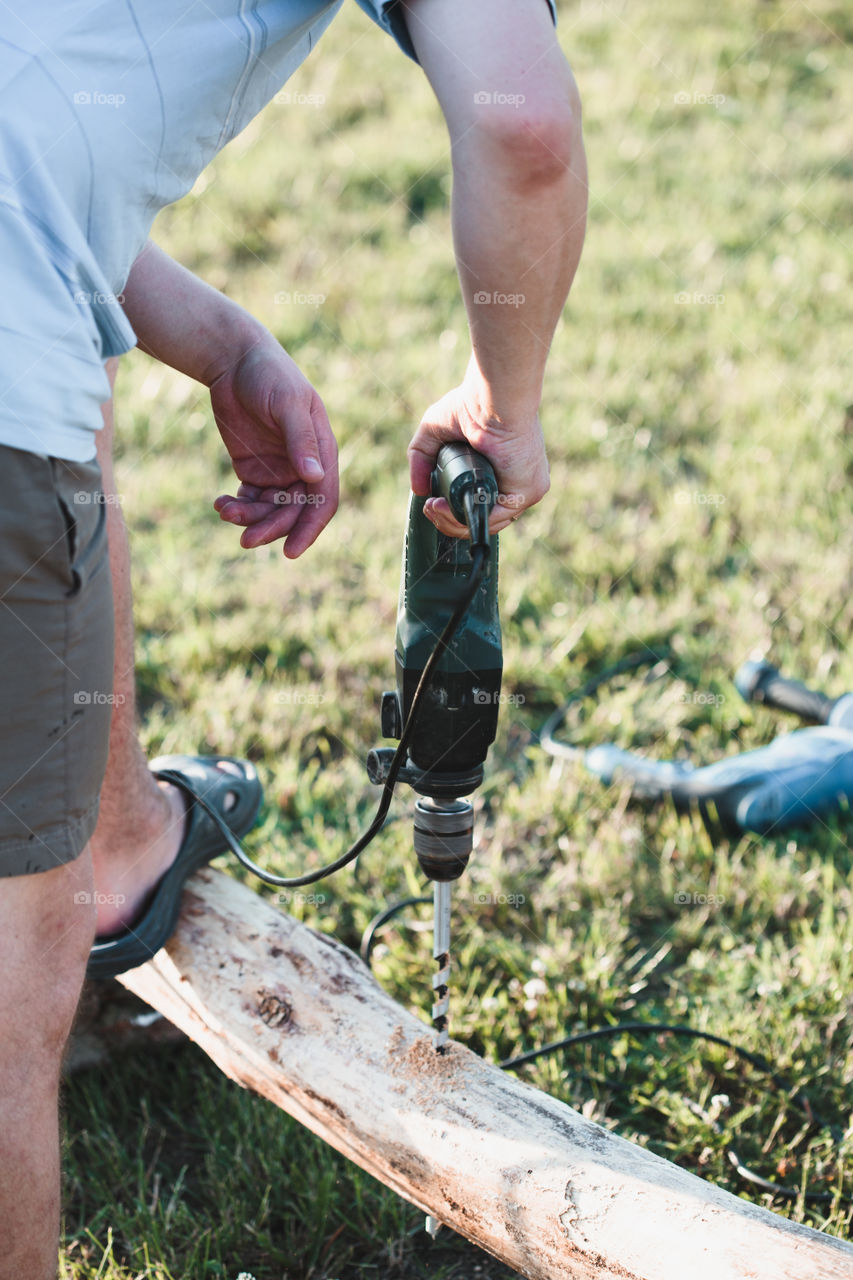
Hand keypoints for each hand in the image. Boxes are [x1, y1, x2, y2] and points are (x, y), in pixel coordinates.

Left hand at [210, 339, 337, 558]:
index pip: (323, 501)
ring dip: (250, 519)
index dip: (310, 529)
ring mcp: (278, 471)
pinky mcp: (253, 470)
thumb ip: (300, 440)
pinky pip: (249, 501)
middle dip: (272, 528)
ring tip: (225, 512)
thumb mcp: (286, 403)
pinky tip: (220, 504)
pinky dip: (236, 508)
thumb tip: (314, 477)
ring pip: (270, 512)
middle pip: (294, 513)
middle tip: (245, 540)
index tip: (290, 552)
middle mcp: (303, 467)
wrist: (233, 359)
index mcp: (322, 452)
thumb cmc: (268, 374)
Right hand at [407, 368, 549, 537]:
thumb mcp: (435, 432)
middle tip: (430, 507)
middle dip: (448, 521)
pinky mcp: (527, 492)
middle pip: (481, 520)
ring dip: (453, 522)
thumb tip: (419, 491)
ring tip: (434, 506)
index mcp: (501, 472)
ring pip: (486, 524)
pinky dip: (464, 518)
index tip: (432, 503)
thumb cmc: (471, 404)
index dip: (453, 512)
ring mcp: (524, 490)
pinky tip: (443, 507)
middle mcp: (516, 483)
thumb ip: (422, 458)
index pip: (479, 506)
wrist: (493, 399)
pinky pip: (493, 518)